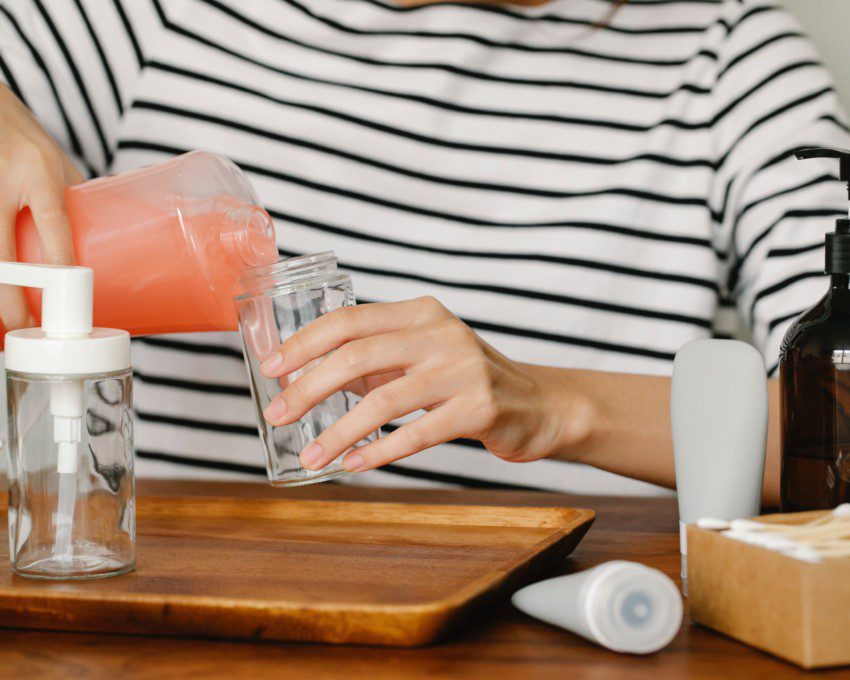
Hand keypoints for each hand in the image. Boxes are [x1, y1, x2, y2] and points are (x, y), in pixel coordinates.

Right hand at [0, 84, 81, 329]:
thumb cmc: (18, 129)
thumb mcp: (54, 157)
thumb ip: (73, 195)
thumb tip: (106, 236)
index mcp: (38, 171)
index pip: (53, 225)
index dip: (59, 264)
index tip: (67, 296)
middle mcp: (2, 180)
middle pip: (1, 253)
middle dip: (9, 299)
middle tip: (24, 327)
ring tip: (2, 325)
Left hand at [259, 296, 568, 472]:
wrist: (540, 403)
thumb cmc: (468, 380)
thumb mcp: (421, 358)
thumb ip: (372, 363)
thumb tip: (308, 377)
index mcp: (420, 314)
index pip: (349, 321)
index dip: (304, 344)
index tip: (270, 369)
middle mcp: (440, 334)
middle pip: (357, 355)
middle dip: (308, 387)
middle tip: (277, 416)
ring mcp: (462, 369)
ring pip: (383, 399)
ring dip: (338, 431)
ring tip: (310, 456)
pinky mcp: (479, 408)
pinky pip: (416, 432)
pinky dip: (379, 451)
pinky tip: (354, 465)